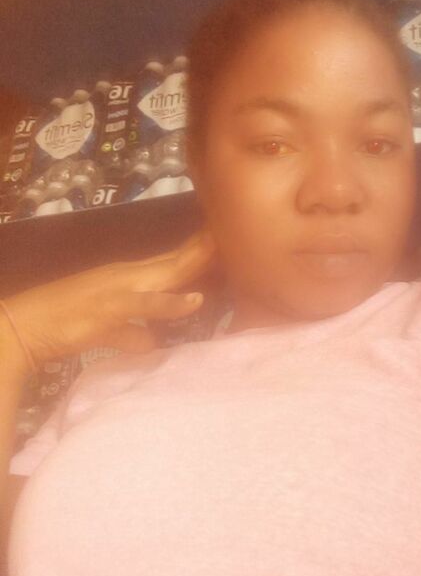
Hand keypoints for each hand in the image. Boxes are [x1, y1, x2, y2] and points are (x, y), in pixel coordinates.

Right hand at [1, 231, 214, 371]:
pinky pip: (147, 305)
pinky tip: (195, 301)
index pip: (171, 261)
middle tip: (240, 231)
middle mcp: (128, 275)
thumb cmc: (64, 325)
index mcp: (128, 277)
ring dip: (197, 263)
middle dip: (207, 248)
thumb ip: (132, 334)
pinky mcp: (111, 307)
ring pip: (168, 274)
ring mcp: (120, 288)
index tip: (227, 239)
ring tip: (226, 251)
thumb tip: (152, 344)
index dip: (199, 251)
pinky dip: (172, 303)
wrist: (24, 327)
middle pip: (177, 260)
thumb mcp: (107, 329)